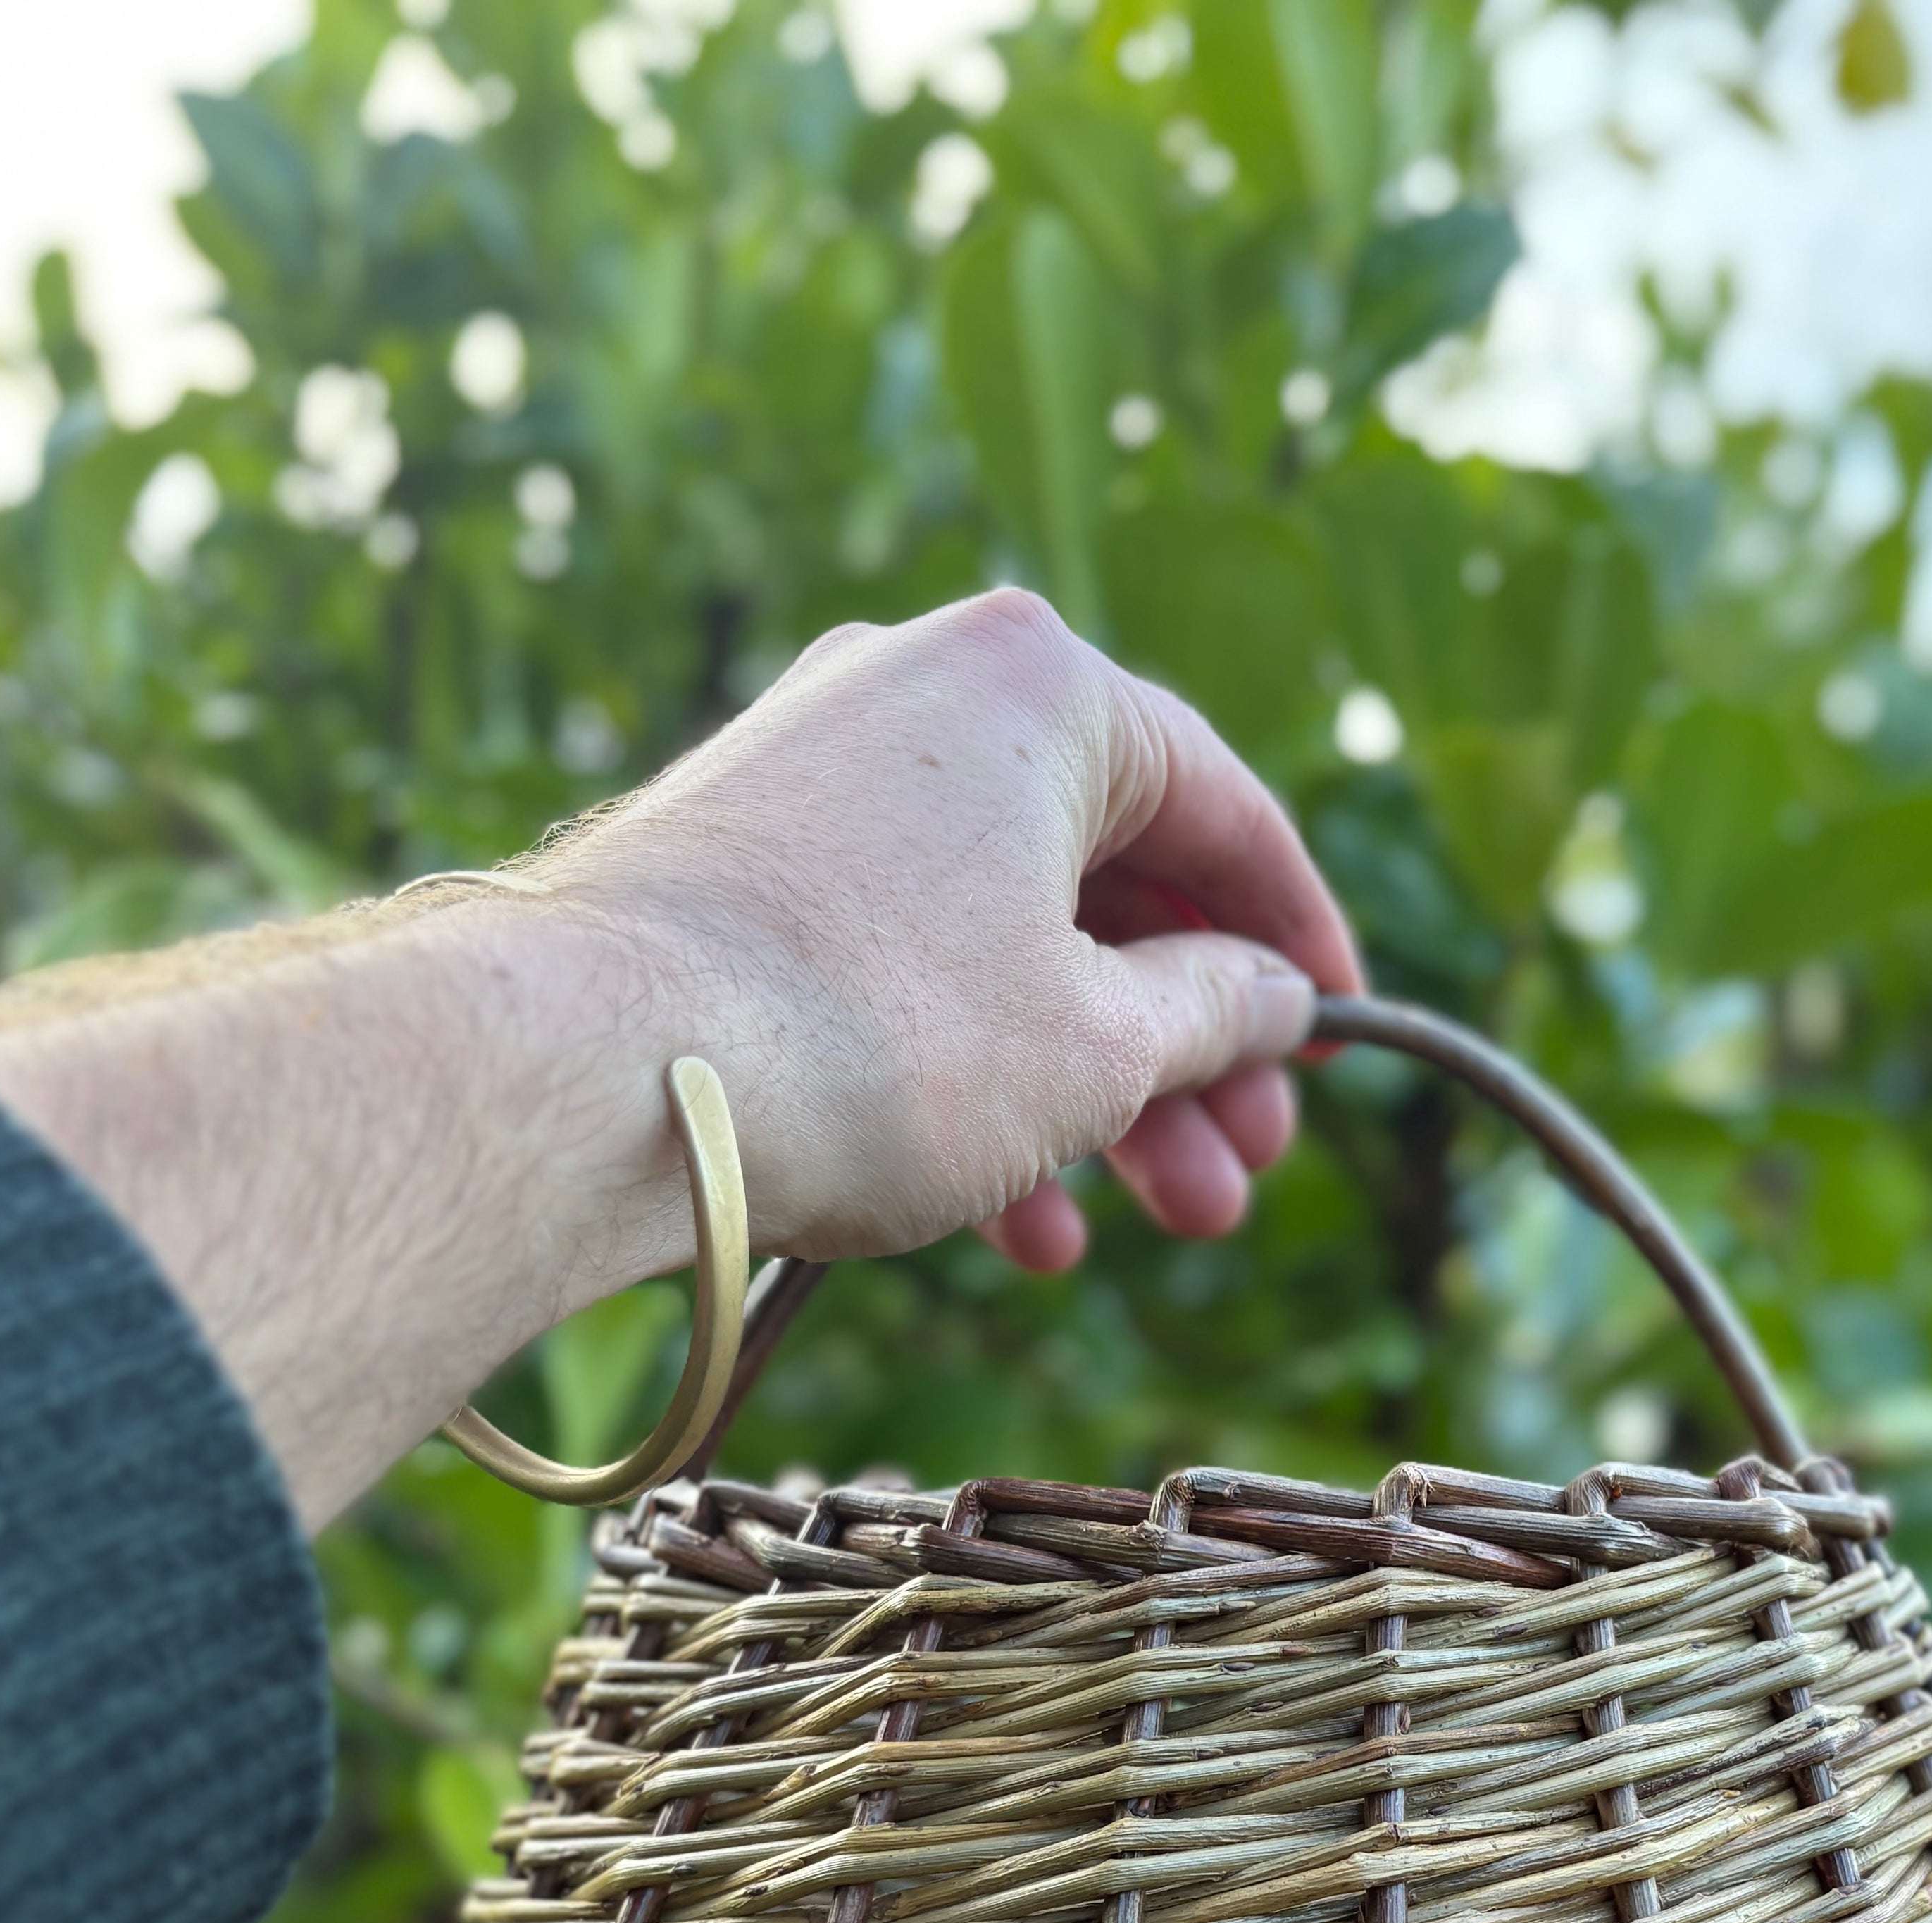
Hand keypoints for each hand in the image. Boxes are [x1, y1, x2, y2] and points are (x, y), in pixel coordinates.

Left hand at [519, 588, 1359, 1273]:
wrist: (593, 1074)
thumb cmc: (871, 1042)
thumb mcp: (1097, 1047)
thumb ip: (1214, 1014)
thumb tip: (1272, 999)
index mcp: (1037, 686)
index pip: (1220, 807)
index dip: (1296, 940)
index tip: (1338, 1035)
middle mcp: (921, 694)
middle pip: (1108, 887)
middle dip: (1188, 1056)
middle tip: (1236, 1179)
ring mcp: (816, 775)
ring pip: (1004, 942)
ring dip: (1090, 1093)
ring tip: (1144, 1226)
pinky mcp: (739, 866)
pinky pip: (900, 965)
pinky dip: (970, 1077)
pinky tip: (1009, 1219)